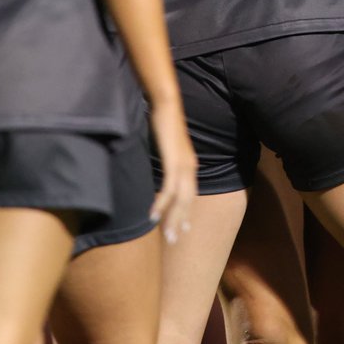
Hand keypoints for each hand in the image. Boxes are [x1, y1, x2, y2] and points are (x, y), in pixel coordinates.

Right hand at [147, 98, 196, 245]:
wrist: (167, 104)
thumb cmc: (164, 121)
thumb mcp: (168, 145)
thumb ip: (168, 158)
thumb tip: (162, 170)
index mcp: (189, 164)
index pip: (190, 194)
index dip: (187, 212)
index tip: (184, 228)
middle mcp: (190, 167)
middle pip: (188, 202)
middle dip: (181, 222)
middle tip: (175, 240)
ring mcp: (183, 165)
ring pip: (181, 200)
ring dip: (173, 219)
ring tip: (167, 236)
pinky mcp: (174, 161)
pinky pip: (169, 189)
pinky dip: (162, 203)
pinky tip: (154, 215)